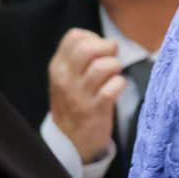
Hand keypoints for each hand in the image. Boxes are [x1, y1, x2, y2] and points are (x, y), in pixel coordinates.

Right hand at [47, 27, 123, 162]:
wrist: (70, 141)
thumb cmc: (75, 103)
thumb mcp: (68, 78)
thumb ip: (81, 58)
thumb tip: (109, 42)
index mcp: (58, 67)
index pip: (74, 37)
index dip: (94, 38)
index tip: (99, 51)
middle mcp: (65, 79)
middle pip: (87, 48)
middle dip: (107, 48)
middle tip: (111, 58)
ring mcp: (79, 95)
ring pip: (102, 66)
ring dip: (116, 67)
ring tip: (114, 75)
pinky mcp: (94, 110)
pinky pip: (113, 87)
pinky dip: (120, 84)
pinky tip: (117, 88)